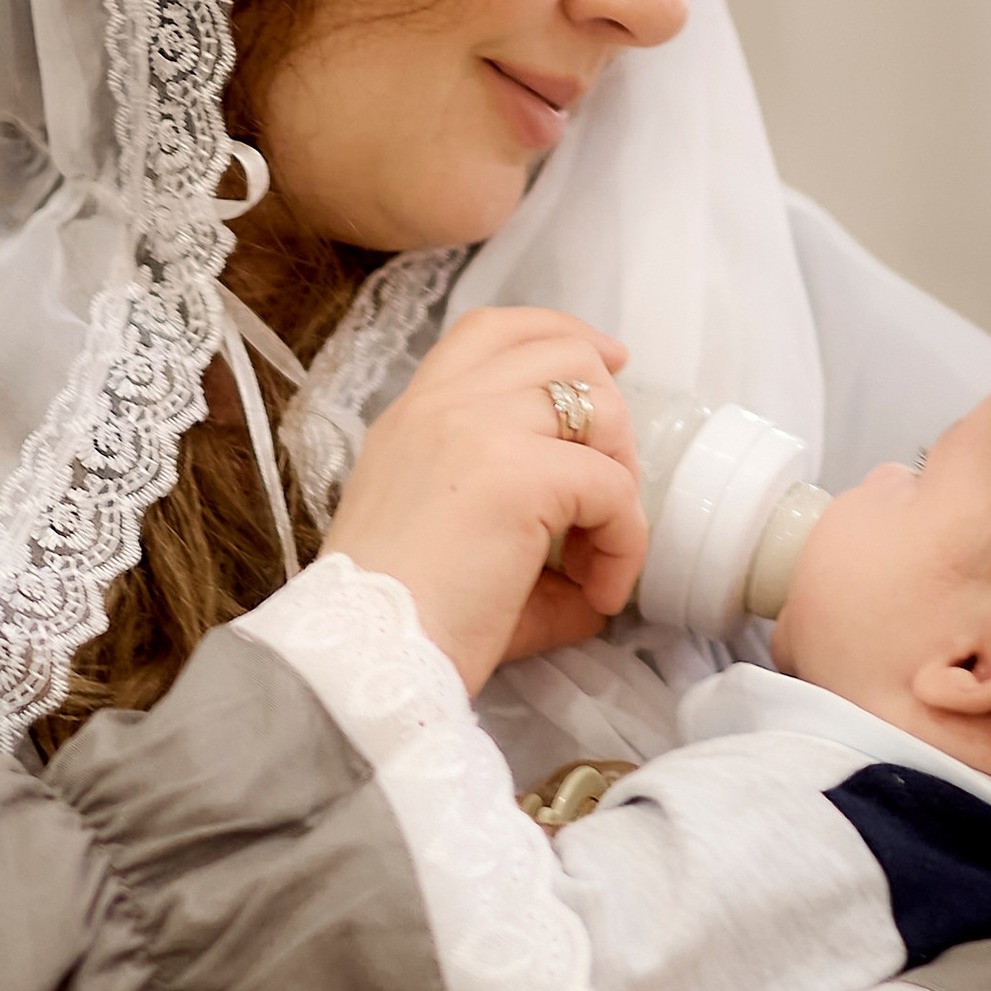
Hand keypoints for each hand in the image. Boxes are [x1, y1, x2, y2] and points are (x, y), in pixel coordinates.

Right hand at [324, 307, 647, 696]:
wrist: (366, 659)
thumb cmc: (401, 623)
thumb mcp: (453, 547)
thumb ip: (519, 532)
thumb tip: (591, 579)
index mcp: (415, 415)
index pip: (493, 331)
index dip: (562, 333)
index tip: (609, 363)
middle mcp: (442, 406)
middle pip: (562, 351)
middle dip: (610, 414)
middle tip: (611, 488)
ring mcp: (478, 429)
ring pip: (600, 406)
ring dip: (621, 473)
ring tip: (599, 545)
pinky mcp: (518, 474)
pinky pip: (613, 488)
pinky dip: (624, 543)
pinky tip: (598, 592)